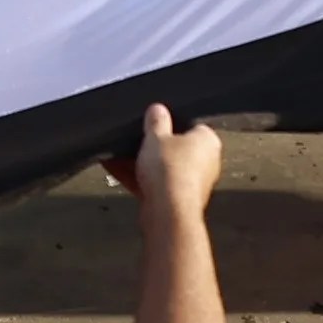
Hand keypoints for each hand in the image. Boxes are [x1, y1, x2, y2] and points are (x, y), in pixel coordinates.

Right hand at [105, 99, 224, 220]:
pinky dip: (136, 178)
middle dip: (152, 146)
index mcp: (208, 141)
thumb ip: (156, 120)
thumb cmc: (170, 170)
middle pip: (175, 149)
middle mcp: (205, 163)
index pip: (191, 124)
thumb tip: (157, 109)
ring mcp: (191, 184)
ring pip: (162, 168)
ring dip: (140, 163)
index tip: (152, 122)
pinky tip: (114, 168)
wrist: (168, 212)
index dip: (170, 122)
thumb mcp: (156, 136)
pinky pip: (154, 184)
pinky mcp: (175, 201)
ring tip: (116, 153)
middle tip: (132, 138)